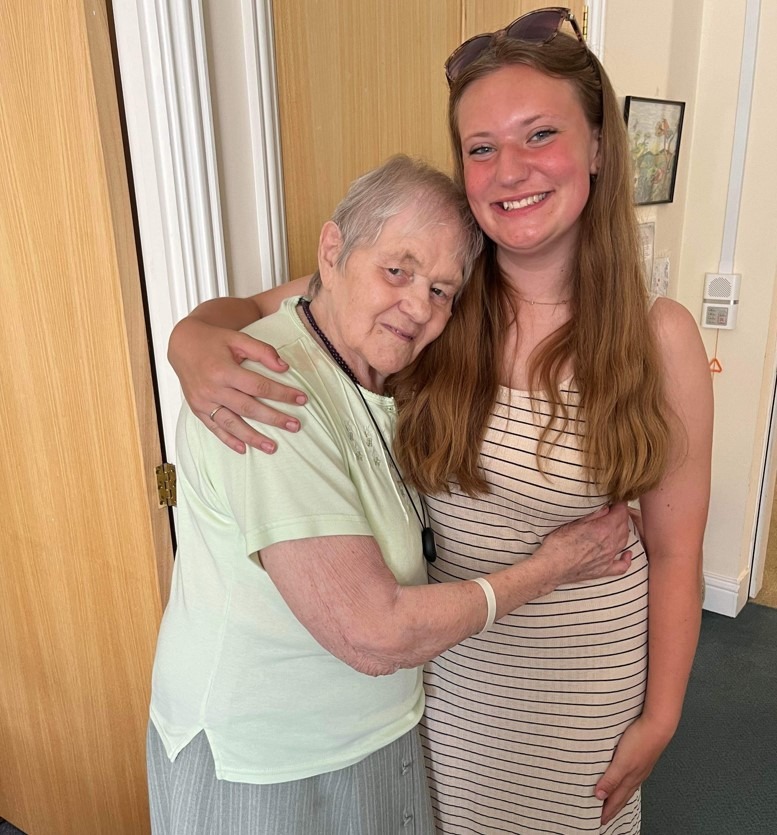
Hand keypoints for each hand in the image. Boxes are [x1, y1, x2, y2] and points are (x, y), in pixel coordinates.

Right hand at [168, 317, 306, 453]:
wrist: (182, 344)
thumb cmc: (214, 340)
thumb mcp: (238, 338)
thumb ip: (262, 351)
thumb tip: (284, 367)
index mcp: (224, 370)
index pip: (259, 386)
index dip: (282, 393)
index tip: (302, 399)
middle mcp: (213, 388)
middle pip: (249, 408)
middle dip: (274, 418)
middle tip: (295, 426)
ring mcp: (204, 401)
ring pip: (232, 423)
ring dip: (253, 437)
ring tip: (272, 447)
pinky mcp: (197, 409)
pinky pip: (214, 428)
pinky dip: (228, 440)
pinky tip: (243, 449)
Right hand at [542, 503, 632, 584]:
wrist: (551, 567)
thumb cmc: (557, 544)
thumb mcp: (572, 523)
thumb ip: (592, 515)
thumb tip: (606, 507)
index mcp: (602, 529)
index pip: (620, 512)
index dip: (620, 504)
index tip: (616, 500)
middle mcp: (609, 543)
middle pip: (624, 525)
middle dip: (622, 515)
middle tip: (615, 509)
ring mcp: (608, 557)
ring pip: (625, 541)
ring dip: (624, 530)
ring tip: (618, 524)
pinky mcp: (604, 570)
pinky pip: (622, 565)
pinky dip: (627, 559)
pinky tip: (627, 553)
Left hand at [595, 715, 672, 824]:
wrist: (658, 725)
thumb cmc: (641, 740)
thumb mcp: (621, 762)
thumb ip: (611, 779)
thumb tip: (600, 796)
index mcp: (630, 779)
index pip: (616, 800)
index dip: (607, 811)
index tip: (599, 821)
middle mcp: (636, 776)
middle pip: (622, 796)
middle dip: (612, 807)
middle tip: (604, 816)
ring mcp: (641, 767)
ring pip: (627, 786)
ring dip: (618, 795)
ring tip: (611, 801)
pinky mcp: (642, 758)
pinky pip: (631, 776)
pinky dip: (624, 782)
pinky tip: (623, 778)